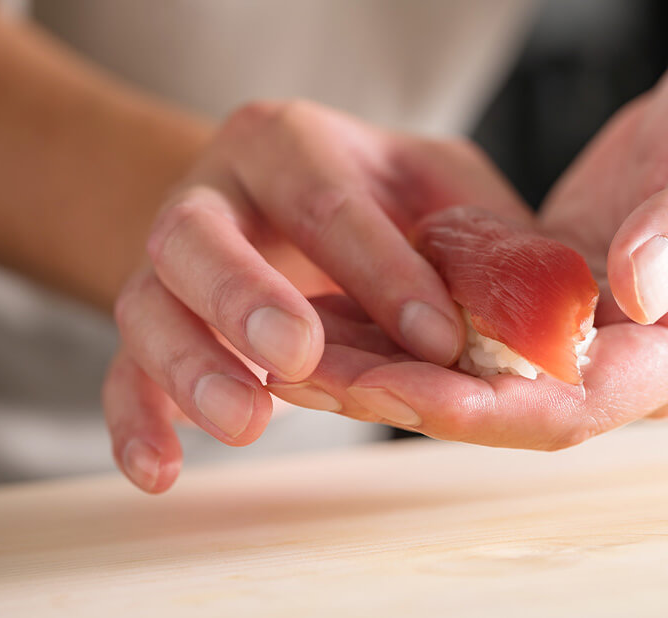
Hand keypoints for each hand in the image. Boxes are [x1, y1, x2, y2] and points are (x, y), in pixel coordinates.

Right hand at [102, 100, 529, 491]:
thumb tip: (548, 307)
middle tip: (298, 356)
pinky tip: (160, 472)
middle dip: (246, 297)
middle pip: (198, 237)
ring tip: (244, 423)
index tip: (438, 337)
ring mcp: (168, 264)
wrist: (279, 202)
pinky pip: (119, 372)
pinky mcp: (152, 322)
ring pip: (149, 306)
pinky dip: (136, 423)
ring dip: (190, 368)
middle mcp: (214, 195)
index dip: (381, 271)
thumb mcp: (434, 186)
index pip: (327, 200)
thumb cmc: (372, 198)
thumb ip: (478, 233)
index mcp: (287, 147)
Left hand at [294, 38, 667, 447]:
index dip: (483, 405)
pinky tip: (341, 307)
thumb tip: (633, 289)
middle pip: (504, 401)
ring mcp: (584, 332)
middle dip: (406, 394)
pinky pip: (466, 323)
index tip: (397, 390)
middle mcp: (628, 356)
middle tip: (312, 374)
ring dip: (387, 366)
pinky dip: (404, 321)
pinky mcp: (548, 298)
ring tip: (299, 351)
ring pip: (472, 370)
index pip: (577, 403)